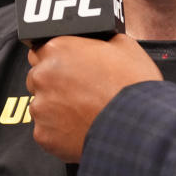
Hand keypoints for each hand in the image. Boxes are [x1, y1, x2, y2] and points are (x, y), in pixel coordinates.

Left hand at [26, 33, 163, 161]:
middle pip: (38, 76)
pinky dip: (61, 131)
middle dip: (55, 82)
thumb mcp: (125, 46)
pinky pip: (47, 130)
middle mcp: (42, 75)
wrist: (137, 127)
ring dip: (57, 107)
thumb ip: (101, 40)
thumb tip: (98, 42)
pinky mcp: (43, 135)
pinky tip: (83, 127)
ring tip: (86, 111)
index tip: (70, 64)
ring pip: (42, 105)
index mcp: (58, 49)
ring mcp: (41, 107)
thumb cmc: (133, 86)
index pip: (41, 48)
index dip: (57, 57)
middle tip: (82, 88)